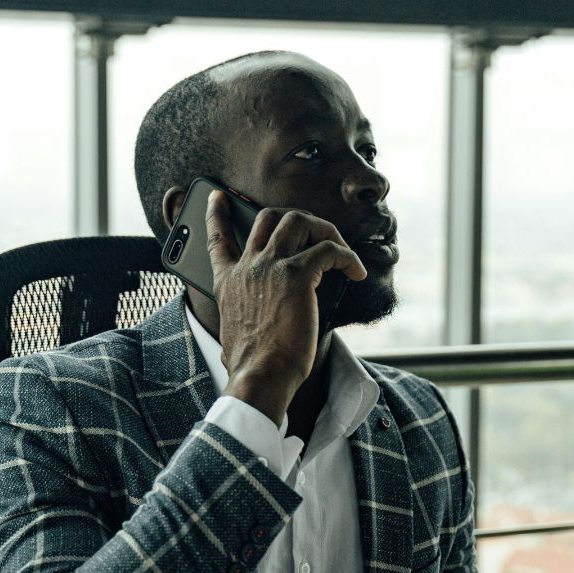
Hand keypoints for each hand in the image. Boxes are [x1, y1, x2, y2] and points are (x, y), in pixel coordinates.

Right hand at [205, 191, 366, 416]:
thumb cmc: (250, 366)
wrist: (259, 375)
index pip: (218, 238)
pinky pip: (329, 250)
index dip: (217, 213)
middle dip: (297, 219)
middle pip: (269, 217)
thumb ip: (236, 329)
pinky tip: (356, 272)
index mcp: (228, 282)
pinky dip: (347, 257)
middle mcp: (248, 267)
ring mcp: (271, 266)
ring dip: (325, 230)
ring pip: (299, 221)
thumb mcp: (230, 338)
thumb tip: (233, 352)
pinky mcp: (297, 275)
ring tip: (340, 250)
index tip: (219, 197)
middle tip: (317, 234)